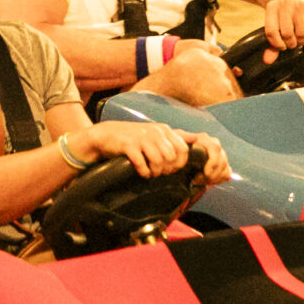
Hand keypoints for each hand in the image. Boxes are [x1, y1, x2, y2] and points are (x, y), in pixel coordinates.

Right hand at [82, 120, 203, 178]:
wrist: (106, 135)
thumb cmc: (134, 138)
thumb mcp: (156, 134)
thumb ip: (176, 137)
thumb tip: (196, 138)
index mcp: (164, 130)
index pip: (183, 149)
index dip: (179, 163)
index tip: (171, 168)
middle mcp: (155, 132)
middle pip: (171, 158)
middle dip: (167, 169)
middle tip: (159, 172)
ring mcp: (142, 137)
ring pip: (159, 161)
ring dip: (155, 172)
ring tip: (151, 173)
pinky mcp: (129, 145)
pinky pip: (142, 164)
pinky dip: (143, 172)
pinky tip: (141, 172)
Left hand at [262, 0, 303, 53]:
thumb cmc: (289, 18)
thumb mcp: (278, 26)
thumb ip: (272, 44)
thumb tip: (267, 60)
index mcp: (272, 7)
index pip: (270, 31)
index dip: (276, 44)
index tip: (282, 47)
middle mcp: (284, 3)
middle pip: (286, 34)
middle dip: (291, 43)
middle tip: (293, 43)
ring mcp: (299, 5)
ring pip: (300, 34)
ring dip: (301, 41)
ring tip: (300, 38)